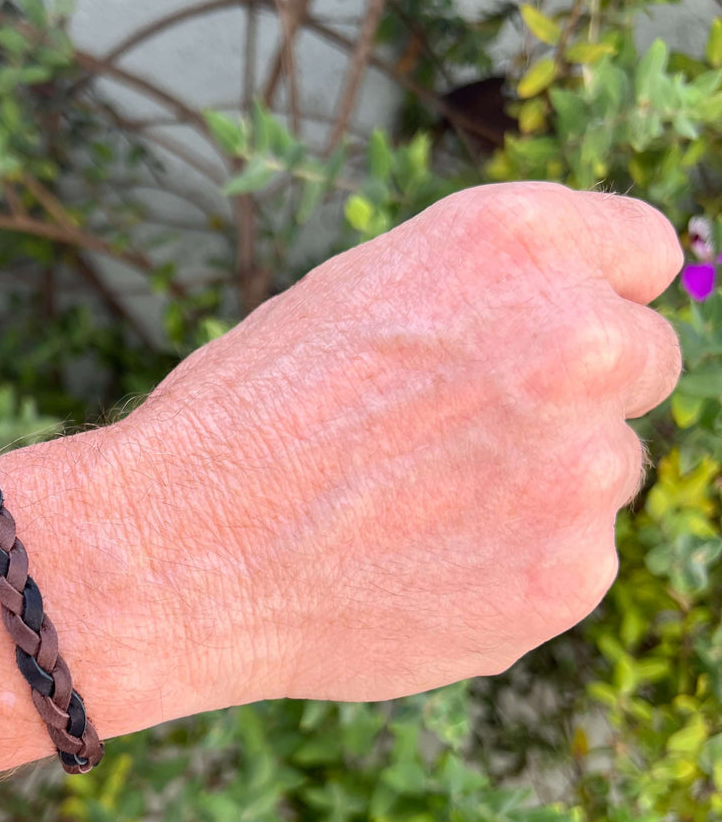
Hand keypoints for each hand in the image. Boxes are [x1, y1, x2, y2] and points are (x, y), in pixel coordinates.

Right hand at [110, 182, 683, 705]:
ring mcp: (580, 468)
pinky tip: (419, 569)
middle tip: (469, 438)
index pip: (642, 252)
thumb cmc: (243, 418)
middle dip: (574, 396)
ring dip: (537, 489)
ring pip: (601, 473)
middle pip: (641, 364)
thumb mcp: (358, 299)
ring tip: (415, 514)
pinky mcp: (567, 577)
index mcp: (511, 244)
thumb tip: (564, 330)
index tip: (558, 333)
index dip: (595, 295)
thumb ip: (483, 299)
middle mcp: (572, 341)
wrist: (179, 549)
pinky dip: (513, 568)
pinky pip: (571, 559)